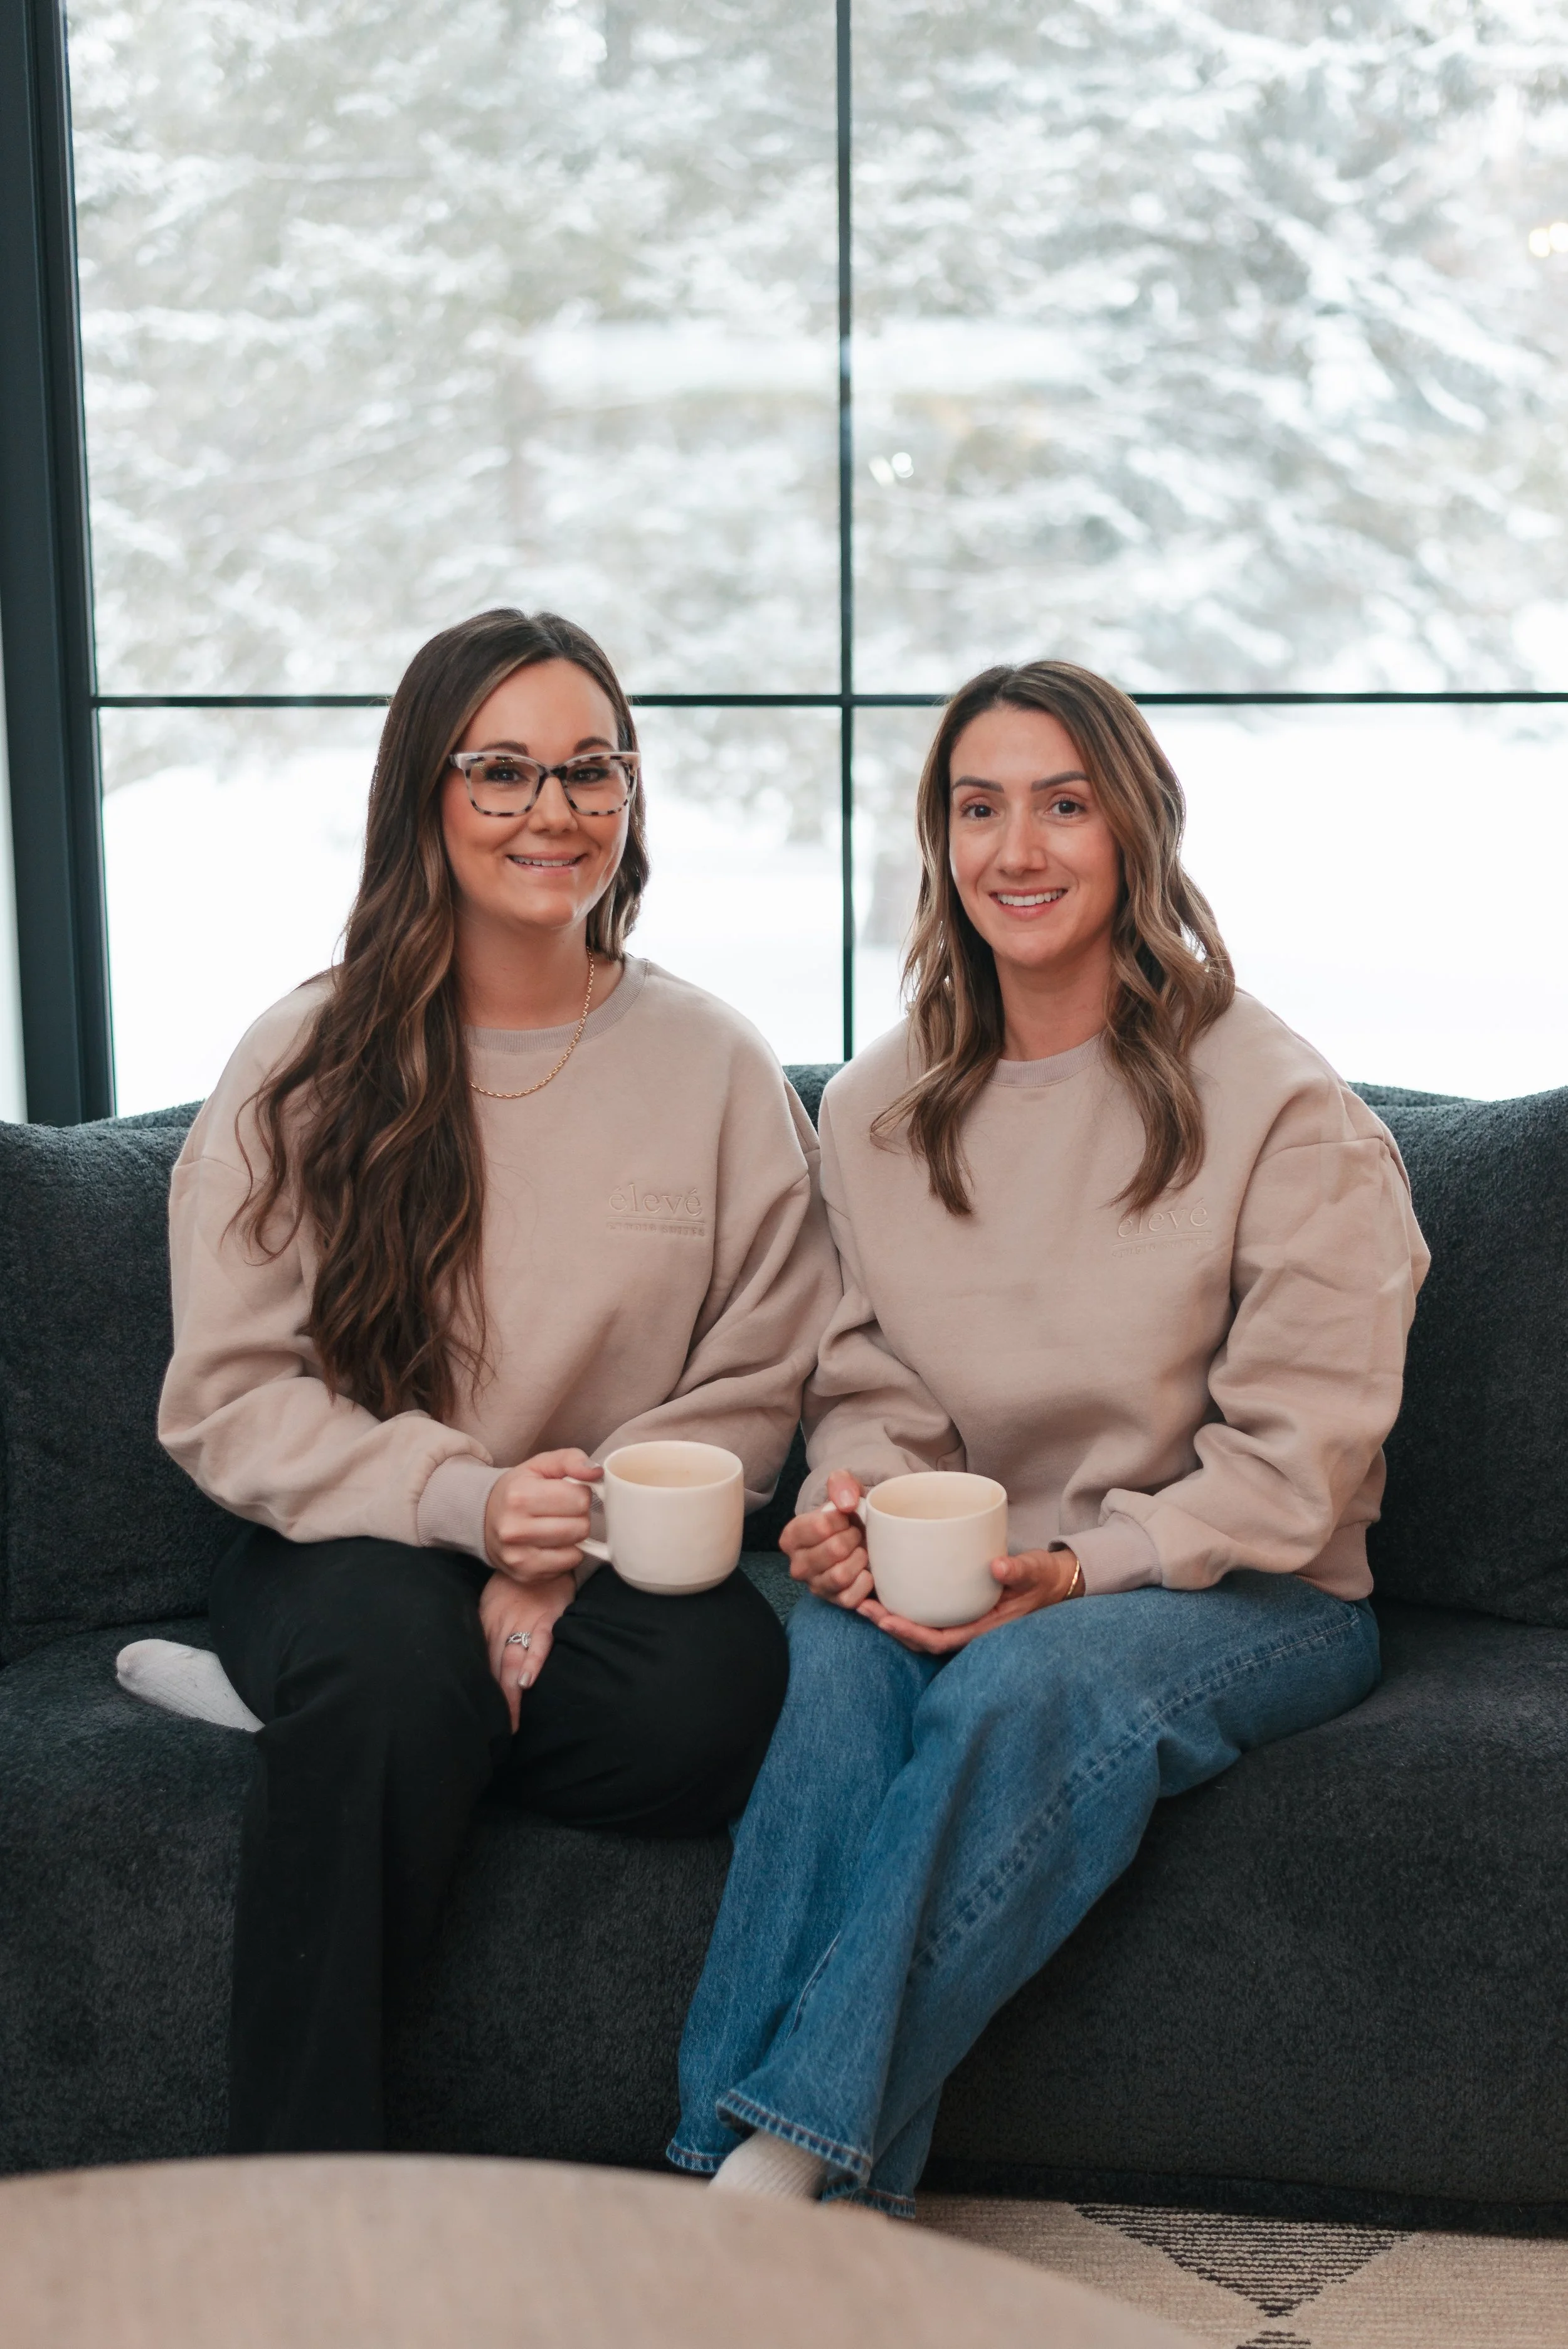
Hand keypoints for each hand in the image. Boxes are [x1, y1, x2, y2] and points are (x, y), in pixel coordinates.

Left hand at [480, 1570, 574, 1730]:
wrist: (539, 1552)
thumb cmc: (513, 1586)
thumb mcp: (490, 1606)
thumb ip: (486, 1634)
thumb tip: (475, 1665)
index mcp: (486, 1625)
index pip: (480, 1665)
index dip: (480, 1692)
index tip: (478, 1719)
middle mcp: (502, 1626)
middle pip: (494, 1670)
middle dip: (496, 1703)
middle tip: (497, 1733)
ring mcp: (525, 1622)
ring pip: (513, 1661)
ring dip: (510, 1692)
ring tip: (511, 1720)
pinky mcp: (549, 1617)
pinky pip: (541, 1642)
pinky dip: (533, 1661)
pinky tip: (527, 1681)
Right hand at [483, 1448, 601, 1581]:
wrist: (485, 1519)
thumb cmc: (519, 1490)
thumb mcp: (541, 1465)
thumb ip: (571, 1460)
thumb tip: (596, 1471)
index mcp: (520, 1495)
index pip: (579, 1499)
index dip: (581, 1494)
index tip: (569, 1493)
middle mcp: (515, 1528)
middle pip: (580, 1527)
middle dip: (580, 1516)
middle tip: (565, 1511)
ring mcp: (519, 1555)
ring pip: (576, 1548)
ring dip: (575, 1537)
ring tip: (559, 1525)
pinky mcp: (525, 1573)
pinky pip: (567, 1565)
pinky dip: (567, 1554)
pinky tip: (553, 1543)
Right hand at [779, 1471, 870, 1607]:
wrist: (860, 1536)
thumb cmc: (848, 1515)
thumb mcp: (844, 1491)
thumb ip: (842, 1484)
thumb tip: (847, 1503)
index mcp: (791, 1537)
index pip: (821, 1526)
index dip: (842, 1519)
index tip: (845, 1517)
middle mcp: (798, 1565)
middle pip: (834, 1550)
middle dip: (853, 1537)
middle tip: (857, 1533)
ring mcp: (816, 1586)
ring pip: (841, 1575)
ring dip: (860, 1559)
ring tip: (861, 1551)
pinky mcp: (835, 1602)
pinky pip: (852, 1597)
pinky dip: (865, 1582)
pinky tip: (866, 1570)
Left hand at [859, 1547, 1084, 1655]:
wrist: (1054, 1582)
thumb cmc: (1042, 1578)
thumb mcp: (1034, 1571)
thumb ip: (1019, 1570)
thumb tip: (999, 1567)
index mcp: (983, 1629)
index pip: (940, 1640)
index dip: (911, 1634)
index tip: (885, 1621)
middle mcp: (968, 1629)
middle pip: (922, 1638)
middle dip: (891, 1625)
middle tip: (862, 1605)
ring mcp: (962, 1620)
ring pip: (921, 1627)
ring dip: (893, 1617)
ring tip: (864, 1599)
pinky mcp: (959, 1607)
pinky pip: (928, 1613)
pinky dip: (907, 1606)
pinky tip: (889, 1589)